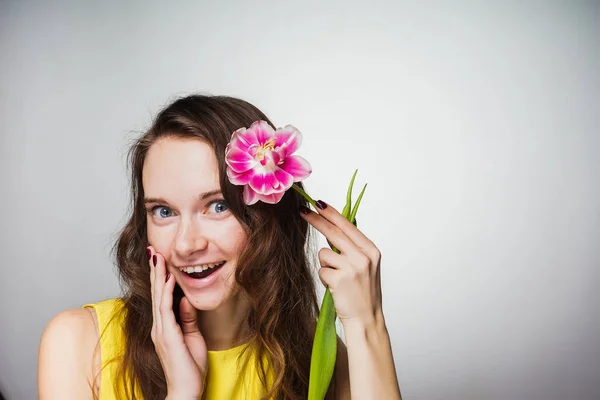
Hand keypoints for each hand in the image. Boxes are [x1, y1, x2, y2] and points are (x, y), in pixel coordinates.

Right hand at [148, 247, 206, 398]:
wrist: (186, 392)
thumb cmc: (189, 369)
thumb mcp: (192, 337)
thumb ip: (187, 319)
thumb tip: (186, 299)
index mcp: (165, 327)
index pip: (161, 297)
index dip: (160, 277)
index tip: (160, 259)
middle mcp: (159, 327)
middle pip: (156, 293)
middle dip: (155, 270)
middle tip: (153, 250)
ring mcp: (161, 332)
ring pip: (158, 298)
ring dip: (158, 276)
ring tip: (158, 257)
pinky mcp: (167, 337)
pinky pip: (166, 311)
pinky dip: (167, 294)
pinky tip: (168, 280)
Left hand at [300, 201, 382, 328]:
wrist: (367, 320)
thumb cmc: (364, 292)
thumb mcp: (366, 265)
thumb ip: (353, 247)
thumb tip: (335, 225)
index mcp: (371, 250)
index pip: (348, 226)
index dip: (331, 213)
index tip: (318, 203)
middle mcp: (363, 257)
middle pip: (333, 232)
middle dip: (316, 220)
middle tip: (301, 211)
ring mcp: (352, 268)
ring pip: (324, 254)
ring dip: (326, 265)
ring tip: (338, 279)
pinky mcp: (340, 279)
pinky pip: (322, 270)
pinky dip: (324, 278)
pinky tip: (335, 288)